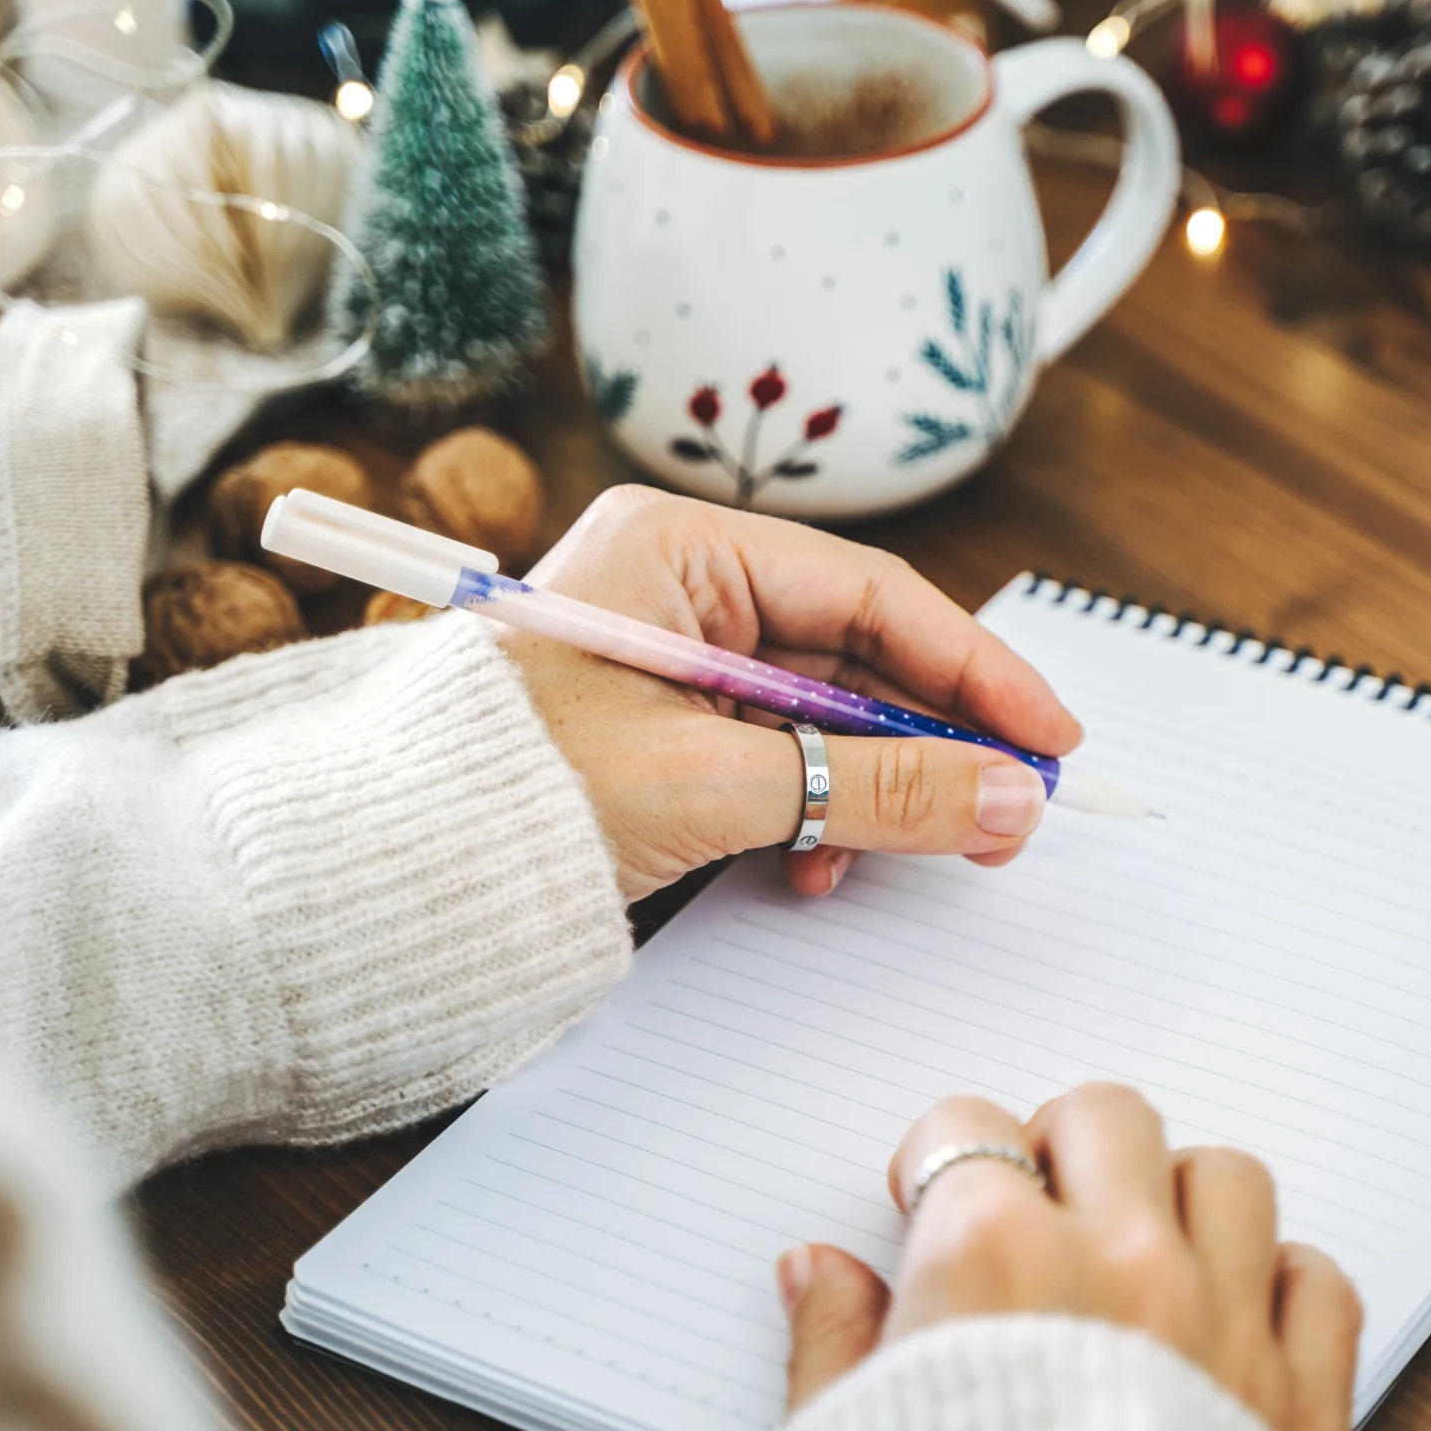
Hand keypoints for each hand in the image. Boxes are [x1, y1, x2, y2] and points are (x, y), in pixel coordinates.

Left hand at [491, 486, 1081, 902]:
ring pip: (827, 721)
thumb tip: (1009, 799)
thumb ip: (876, 790)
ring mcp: (673, 662)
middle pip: (859, 658)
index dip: (977, 671)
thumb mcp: (715, 787)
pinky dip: (814, 817)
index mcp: (679, 548)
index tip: (1050, 740)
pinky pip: (778, 761)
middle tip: (1007, 815)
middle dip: (934, 745)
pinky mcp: (664, 732)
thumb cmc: (509, 798)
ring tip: (906, 855)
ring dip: (872, 794)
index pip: (874, 595)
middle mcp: (681, 588)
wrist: (381, 882)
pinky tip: (814, 869)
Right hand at [776, 1084, 1363, 1430]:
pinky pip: (1318, 1280)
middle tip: (1031, 1211)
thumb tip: (818, 1274)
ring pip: (1226, 1175)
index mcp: (989, 1262)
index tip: (926, 1201)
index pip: (963, 1129)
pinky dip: (1280, 1283)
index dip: (934, 1165)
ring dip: (1179, 1198)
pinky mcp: (1303, 1408)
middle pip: (1106, 1117)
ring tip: (1137, 1254)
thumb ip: (832, 1349)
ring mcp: (1224, 1329)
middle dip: (1059, 1150)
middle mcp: (1119, 1268)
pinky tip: (1231, 1323)